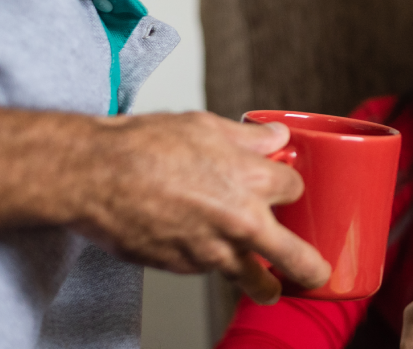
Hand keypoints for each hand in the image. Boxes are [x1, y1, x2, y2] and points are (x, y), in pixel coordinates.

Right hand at [69, 111, 329, 303]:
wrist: (95, 177)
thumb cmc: (144, 147)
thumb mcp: (205, 126)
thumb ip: (249, 137)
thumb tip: (277, 137)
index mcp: (253, 180)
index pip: (295, 188)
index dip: (288, 185)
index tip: (283, 186)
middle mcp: (241, 221)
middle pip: (295, 256)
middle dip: (310, 269)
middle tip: (317, 275)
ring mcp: (212, 250)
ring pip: (249, 276)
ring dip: (260, 282)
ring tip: (269, 288)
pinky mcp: (183, 267)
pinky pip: (208, 268)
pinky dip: (210, 261)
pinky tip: (200, 246)